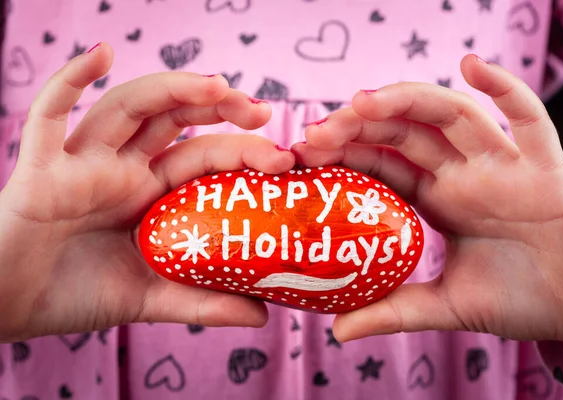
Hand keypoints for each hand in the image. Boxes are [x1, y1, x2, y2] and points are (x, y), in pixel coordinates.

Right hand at [0, 43, 293, 341]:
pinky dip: (69, 81)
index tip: (285, 158)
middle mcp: (123, 169)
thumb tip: (262, 315)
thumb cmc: (76, 294)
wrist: (11, 307)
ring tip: (216, 84)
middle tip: (261, 113)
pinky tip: (101, 54)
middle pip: (176, 122)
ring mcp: (84, 163)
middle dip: (218, 108)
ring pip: (128, 108)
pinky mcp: (41, 168)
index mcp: (152, 194)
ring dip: (170, 89)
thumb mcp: (150, 299)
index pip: (204, 158)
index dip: (243, 152)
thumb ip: (203, 302)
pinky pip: (49, 115)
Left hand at [292, 54, 562, 345]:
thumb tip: (339, 332)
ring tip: (362, 101)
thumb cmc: (522, 300)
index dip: (345, 153)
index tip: (305, 151)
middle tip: (318, 130)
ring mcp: (502, 166)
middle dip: (361, 125)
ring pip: (451, 117)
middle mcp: (464, 175)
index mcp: (438, 199)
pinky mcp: (544, 168)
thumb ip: (395, 311)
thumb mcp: (446, 306)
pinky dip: (506, 88)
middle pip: (405, 133)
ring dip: (407, 101)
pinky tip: (472, 67)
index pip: (383, 163)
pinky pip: (529, 120)